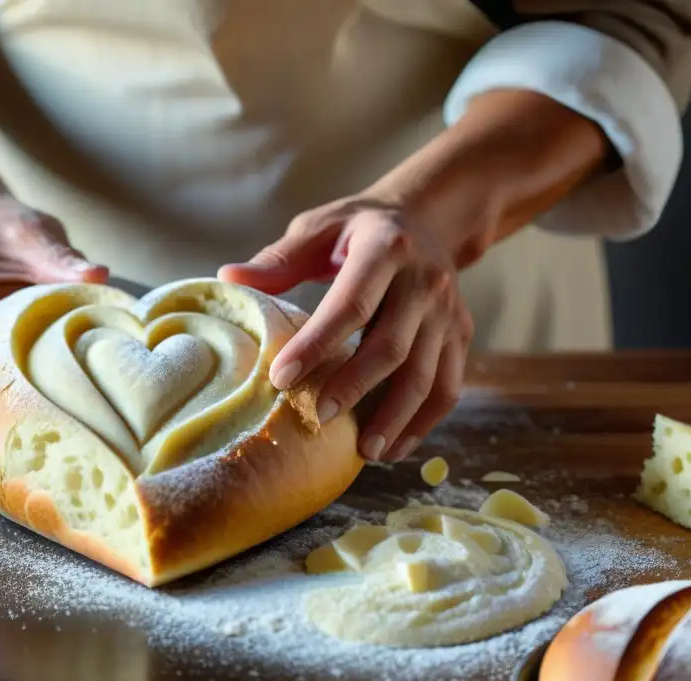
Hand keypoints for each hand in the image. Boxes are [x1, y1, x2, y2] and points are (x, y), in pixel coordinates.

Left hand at [219, 200, 472, 463]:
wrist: (428, 218)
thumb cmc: (359, 229)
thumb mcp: (319, 228)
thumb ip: (279, 259)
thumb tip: (229, 277)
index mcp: (386, 248)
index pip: (350, 304)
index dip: (316, 344)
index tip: (281, 378)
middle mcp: (426, 281)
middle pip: (392, 345)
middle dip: (354, 387)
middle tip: (319, 419)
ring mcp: (449, 312)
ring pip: (427, 375)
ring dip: (395, 418)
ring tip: (364, 452)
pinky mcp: (462, 335)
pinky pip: (448, 387)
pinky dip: (422, 423)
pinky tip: (393, 448)